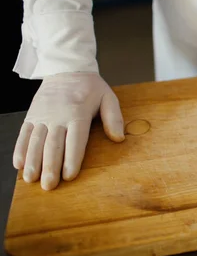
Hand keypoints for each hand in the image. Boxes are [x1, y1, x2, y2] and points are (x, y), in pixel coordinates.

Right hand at [13, 72, 124, 190]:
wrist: (66, 69)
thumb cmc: (90, 88)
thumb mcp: (108, 98)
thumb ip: (114, 118)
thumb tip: (119, 138)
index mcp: (78, 113)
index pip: (75, 140)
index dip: (71, 158)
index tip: (69, 175)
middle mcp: (57, 116)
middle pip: (53, 145)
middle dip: (50, 166)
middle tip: (49, 186)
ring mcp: (42, 116)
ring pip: (35, 141)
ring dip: (32, 161)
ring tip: (32, 179)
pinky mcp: (32, 115)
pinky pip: (24, 134)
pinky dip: (20, 149)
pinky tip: (19, 164)